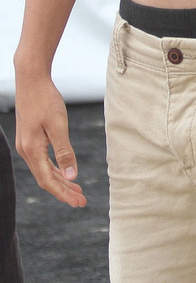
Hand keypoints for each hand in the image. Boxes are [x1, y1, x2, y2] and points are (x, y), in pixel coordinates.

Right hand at [15, 74, 86, 207]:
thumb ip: (64, 152)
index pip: (48, 181)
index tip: (79, 203)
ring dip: (60, 180)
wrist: (31, 79)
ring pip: (44, 170)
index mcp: (32, 150)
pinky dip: (55, 169)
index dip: (63, 194)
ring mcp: (26, 144)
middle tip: (82, 201)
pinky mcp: (30, 138)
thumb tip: (72, 176)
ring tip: (77, 190)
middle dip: (64, 191)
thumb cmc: (46, 99)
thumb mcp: (58, 125)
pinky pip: (42, 160)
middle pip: (45, 178)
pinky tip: (65, 172)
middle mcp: (26, 151)